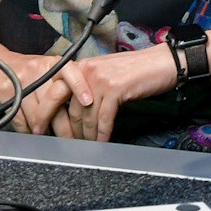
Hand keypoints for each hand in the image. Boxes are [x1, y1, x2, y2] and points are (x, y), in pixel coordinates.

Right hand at [0, 51, 76, 137]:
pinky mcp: (7, 93)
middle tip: (70, 139)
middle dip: (64, 126)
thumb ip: (63, 87)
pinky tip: (30, 130)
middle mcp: (39, 69)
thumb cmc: (25, 73)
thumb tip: (82, 113)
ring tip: (47, 134)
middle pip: (54, 101)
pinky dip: (27, 130)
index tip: (88, 102)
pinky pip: (22, 119)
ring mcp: (22, 80)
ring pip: (38, 114)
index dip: (80, 86)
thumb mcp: (46, 73)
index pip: (70, 71)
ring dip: (43, 130)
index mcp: (52, 64)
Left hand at [60, 46, 179, 141]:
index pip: (56, 92)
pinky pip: (104, 119)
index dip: (51, 112)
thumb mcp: (105, 73)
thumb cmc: (136, 70)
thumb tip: (75, 110)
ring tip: (88, 147)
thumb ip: (87, 86)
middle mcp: (87, 71)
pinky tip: (103, 141)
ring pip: (87, 116)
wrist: (161, 62)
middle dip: (71, 132)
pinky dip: (103, 134)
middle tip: (72, 145)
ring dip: (88, 136)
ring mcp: (100, 80)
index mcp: (82, 66)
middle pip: (71, 109)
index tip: (48, 128)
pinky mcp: (115, 89)